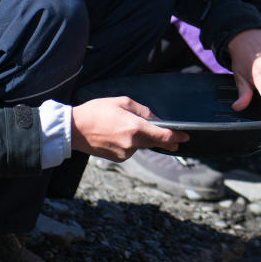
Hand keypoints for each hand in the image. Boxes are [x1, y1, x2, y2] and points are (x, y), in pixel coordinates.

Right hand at [70, 96, 186, 161]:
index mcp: (135, 127)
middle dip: (165, 141)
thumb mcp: (122, 102)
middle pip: (155, 143)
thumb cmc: (97, 111)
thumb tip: (156, 119)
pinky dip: (130, 144)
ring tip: (125, 128)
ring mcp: (125, 153)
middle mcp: (132, 143)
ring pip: (141, 146)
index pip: (163, 135)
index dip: (177, 137)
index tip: (185, 137)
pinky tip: (118, 135)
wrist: (74, 130)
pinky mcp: (118, 159)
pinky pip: (131, 150)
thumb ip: (143, 111)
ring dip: (142, 139)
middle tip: (175, 142)